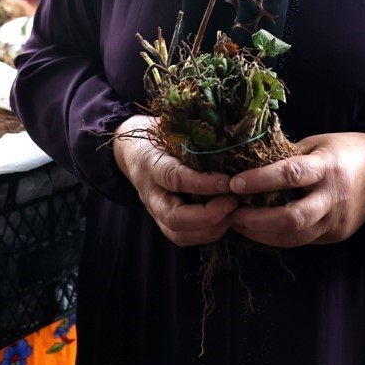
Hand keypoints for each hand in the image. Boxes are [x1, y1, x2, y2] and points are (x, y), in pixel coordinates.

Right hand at [112, 114, 236, 246]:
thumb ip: (190, 134)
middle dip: (208, 216)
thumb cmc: (155, 134)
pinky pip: (183, 237)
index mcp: (150, 164)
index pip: (175, 178)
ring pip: (178, 233)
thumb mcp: (168, 127)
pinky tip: (226, 221)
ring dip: (211, 229)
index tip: (229, 182)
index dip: (203, 183)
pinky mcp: (162, 221)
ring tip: (234, 213)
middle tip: (234, 203)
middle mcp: (150, 192)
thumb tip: (227, 134)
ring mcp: (154, 210)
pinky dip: (207, 234)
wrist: (130, 150)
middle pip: (174, 217)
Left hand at [228, 131, 364, 247]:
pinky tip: (259, 230)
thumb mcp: (317, 143)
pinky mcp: (336, 235)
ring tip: (239, 223)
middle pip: (292, 218)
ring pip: (295, 237)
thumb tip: (250, 163)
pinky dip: (277, 238)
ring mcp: (336, 220)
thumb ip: (288, 155)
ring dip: (262, 233)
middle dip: (257, 220)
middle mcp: (333, 197)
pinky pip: (302, 241)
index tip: (234, 184)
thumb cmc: (345, 150)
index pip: (291, 175)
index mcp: (327, 167)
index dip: (260, 180)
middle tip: (232, 213)